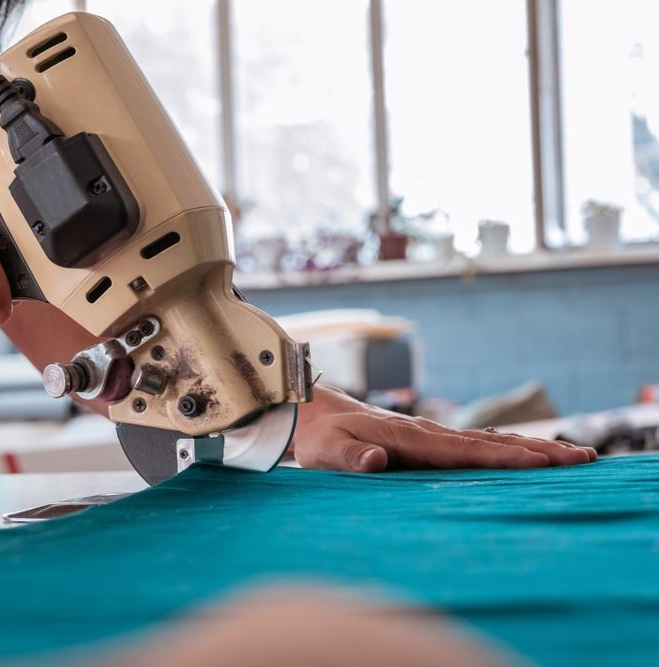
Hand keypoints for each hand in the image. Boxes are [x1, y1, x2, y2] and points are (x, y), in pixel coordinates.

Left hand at [293, 385, 596, 471]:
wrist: (311, 412)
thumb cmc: (319, 436)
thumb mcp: (325, 450)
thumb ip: (349, 458)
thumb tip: (376, 460)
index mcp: (408, 437)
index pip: (463, 450)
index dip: (502, 457)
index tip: (540, 461)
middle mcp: (426, 433)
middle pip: (490, 443)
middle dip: (536, 451)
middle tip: (583, 458)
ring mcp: (430, 435)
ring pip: (489, 441)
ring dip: (531, 448)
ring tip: (574, 455)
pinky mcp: (428, 441)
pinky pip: (475, 445)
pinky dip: (507, 448)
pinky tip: (529, 454)